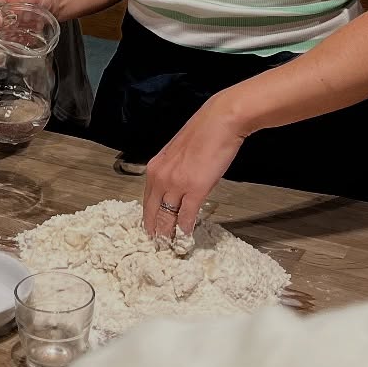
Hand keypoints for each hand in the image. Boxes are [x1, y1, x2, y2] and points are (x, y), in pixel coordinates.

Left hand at [143, 97, 245, 238]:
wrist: (220, 121)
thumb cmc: (203, 133)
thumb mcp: (177, 152)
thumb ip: (172, 171)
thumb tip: (174, 188)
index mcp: (155, 167)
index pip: (146, 201)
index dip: (149, 218)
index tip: (152, 230)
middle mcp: (160, 176)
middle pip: (152, 213)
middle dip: (155, 231)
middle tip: (158, 245)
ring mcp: (176, 183)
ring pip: (166, 217)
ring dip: (168, 234)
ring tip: (171, 245)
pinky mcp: (195, 188)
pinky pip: (186, 216)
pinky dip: (186, 228)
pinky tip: (187, 235)